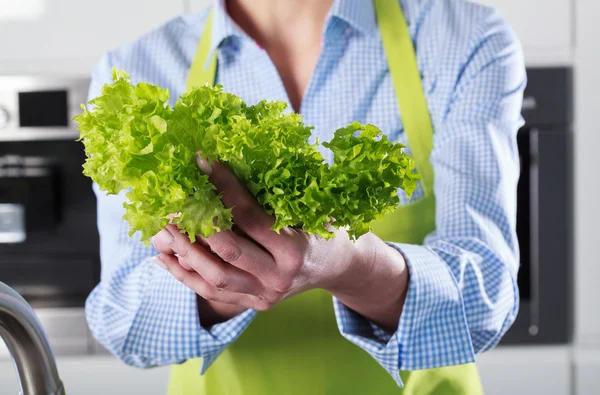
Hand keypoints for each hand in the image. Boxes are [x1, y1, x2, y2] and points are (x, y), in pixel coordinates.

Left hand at [153, 154, 408, 331]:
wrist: (335, 267)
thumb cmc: (321, 229)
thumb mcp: (310, 209)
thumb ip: (278, 192)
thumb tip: (235, 156)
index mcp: (295, 249)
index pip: (250, 217)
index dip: (224, 188)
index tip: (202, 163)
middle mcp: (279, 277)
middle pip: (228, 251)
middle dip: (195, 225)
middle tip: (171, 201)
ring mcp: (263, 296)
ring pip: (214, 278)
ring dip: (183, 252)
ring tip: (161, 229)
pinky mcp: (251, 304)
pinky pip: (210, 293)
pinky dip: (184, 275)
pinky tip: (164, 255)